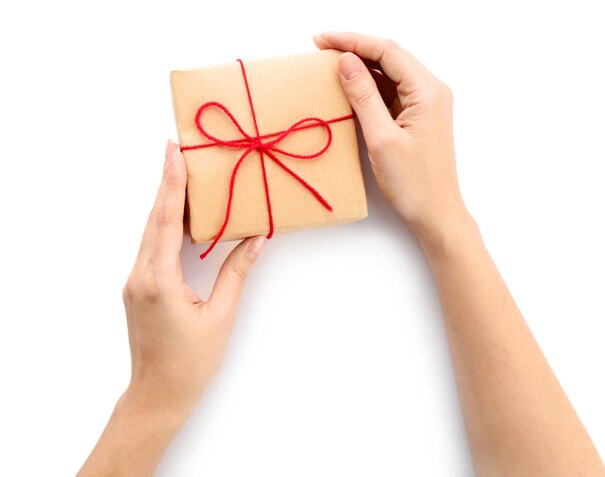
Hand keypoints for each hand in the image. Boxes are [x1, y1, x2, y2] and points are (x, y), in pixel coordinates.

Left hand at [122, 140, 265, 416]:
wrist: (157, 395)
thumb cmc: (190, 363)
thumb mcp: (220, 316)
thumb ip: (236, 273)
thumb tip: (256, 239)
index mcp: (158, 280)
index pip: (165, 220)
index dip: (171, 183)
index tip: (173, 150)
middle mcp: (140, 275)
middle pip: (154, 219)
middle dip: (167, 182)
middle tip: (178, 149)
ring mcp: (136, 281)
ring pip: (151, 232)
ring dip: (167, 204)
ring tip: (183, 176)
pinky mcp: (139, 288)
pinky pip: (152, 248)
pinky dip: (166, 226)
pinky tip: (181, 218)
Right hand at [314, 32, 469, 242]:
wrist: (435, 213)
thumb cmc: (413, 183)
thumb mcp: (382, 139)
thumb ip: (364, 97)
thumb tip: (346, 62)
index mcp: (427, 91)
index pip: (387, 51)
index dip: (353, 41)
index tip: (322, 40)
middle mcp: (431, 91)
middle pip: (389, 57)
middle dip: (355, 49)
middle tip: (321, 47)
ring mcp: (425, 104)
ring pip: (390, 73)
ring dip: (361, 68)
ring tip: (330, 65)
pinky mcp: (417, 117)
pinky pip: (391, 92)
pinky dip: (369, 87)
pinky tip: (349, 88)